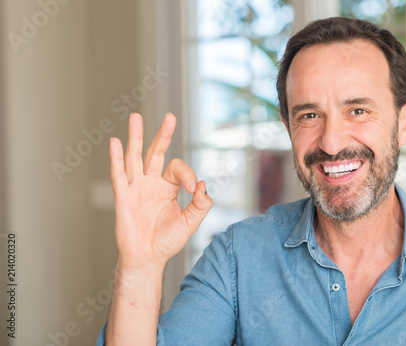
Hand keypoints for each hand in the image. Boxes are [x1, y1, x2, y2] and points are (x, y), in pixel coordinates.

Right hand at [109, 113, 211, 270]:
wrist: (148, 258)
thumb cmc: (167, 241)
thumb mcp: (191, 222)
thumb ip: (201, 204)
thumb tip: (204, 185)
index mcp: (168, 187)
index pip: (178, 168)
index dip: (188, 174)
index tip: (194, 188)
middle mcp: (151, 183)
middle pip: (156, 153)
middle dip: (163, 135)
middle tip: (170, 117)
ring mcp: (136, 188)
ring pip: (135, 158)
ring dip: (136, 138)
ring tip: (136, 117)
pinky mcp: (123, 197)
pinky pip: (119, 175)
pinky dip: (116, 159)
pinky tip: (115, 142)